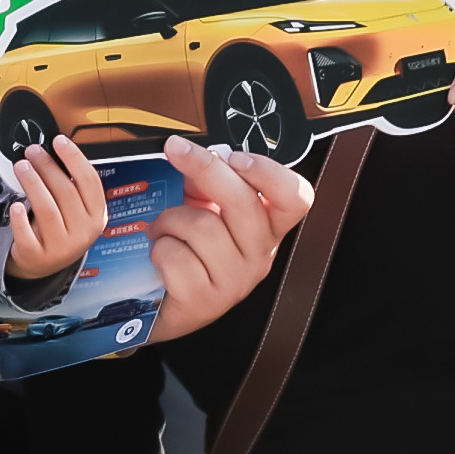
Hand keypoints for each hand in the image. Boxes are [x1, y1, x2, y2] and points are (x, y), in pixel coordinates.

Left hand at [0, 135, 104, 282]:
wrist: (43, 264)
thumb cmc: (60, 228)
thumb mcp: (75, 210)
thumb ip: (71, 185)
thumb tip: (54, 150)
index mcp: (96, 216)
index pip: (90, 182)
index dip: (74, 158)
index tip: (59, 141)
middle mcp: (82, 233)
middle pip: (66, 192)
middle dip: (47, 167)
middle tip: (32, 151)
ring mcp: (61, 247)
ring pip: (47, 210)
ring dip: (33, 183)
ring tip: (21, 166)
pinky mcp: (37, 255)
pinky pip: (27, 235)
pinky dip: (20, 219)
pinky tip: (15, 205)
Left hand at [141, 140, 312, 341]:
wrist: (158, 302)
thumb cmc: (186, 249)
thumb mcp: (202, 207)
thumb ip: (205, 180)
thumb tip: (195, 153)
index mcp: (267, 226)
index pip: (296, 197)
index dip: (269, 172)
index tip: (233, 156)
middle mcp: (260, 254)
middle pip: (244, 202)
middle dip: (205, 170)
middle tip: (176, 151)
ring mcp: (236, 281)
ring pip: (202, 227)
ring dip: (169, 220)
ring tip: (162, 230)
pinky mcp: (206, 301)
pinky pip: (176, 257)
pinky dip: (158, 249)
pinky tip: (159, 256)